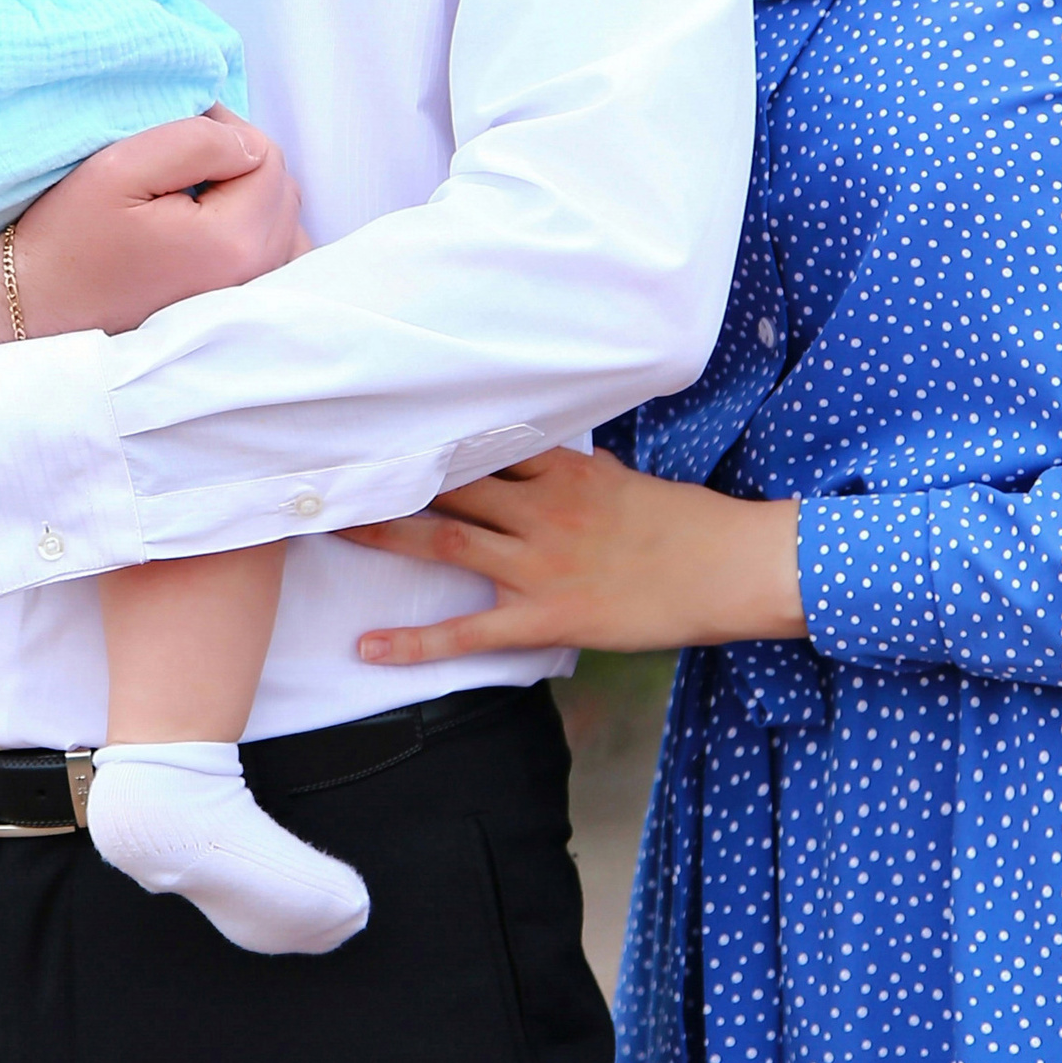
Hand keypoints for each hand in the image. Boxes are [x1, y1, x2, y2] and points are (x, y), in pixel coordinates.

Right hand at [0, 110, 306, 343]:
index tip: (168, 141)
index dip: (222, 131)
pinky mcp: (234, 311)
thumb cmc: (68, 240)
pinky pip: (273, 255)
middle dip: (237, 163)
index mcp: (234, 244)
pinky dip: (250, 231)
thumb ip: (197, 140)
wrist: (34, 309)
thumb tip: (244, 141)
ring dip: (246, 195)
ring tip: (190, 196)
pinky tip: (207, 230)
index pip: (268, 155)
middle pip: (281, 188)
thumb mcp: (120, 167)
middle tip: (174, 165)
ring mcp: (249, 301)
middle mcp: (256, 278)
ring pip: (281, 220)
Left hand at [349, 451, 805, 668]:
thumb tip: (553, 456)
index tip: (379, 417)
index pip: (480, 441)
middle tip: (333, 464)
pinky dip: (415, 641)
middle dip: (390, 475)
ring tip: (331, 526)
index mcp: (562, 470)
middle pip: (448, 485)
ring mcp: (540, 562)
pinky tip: (369, 645)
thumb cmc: (687, 523)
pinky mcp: (547, 616)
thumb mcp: (628, 480)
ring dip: (384, 535)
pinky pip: (469, 630)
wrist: (731, 567)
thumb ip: (579, 471)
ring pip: (445, 542)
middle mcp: (541, 508)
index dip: (427, 432)